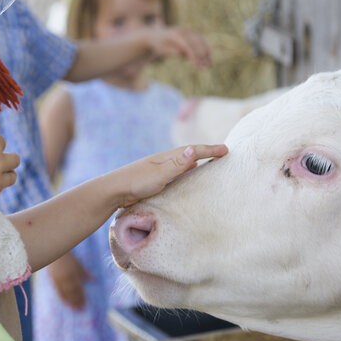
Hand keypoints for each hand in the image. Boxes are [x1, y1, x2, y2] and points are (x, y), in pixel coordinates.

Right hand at [49, 252, 89, 309]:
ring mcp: (58, 280)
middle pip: (72, 292)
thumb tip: (94, 280)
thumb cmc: (69, 258)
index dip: (82, 296)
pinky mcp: (53, 280)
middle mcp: (65, 278)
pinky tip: (66, 303)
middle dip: (77, 301)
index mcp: (73, 273)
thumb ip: (85, 273)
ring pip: (64, 293)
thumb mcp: (79, 264)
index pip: (78, 288)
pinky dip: (62, 298)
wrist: (56, 254)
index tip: (85, 304)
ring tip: (74, 308)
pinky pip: (58, 291)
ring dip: (70, 302)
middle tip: (81, 309)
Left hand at [113, 144, 227, 208]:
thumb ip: (177, 163)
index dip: (211, 150)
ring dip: (198, 159)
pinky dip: (188, 169)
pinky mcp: (156, 178)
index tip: (227, 149)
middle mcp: (165, 160)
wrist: (114, 190)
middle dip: (207, 152)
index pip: (194, 150)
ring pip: (184, 161)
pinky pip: (179, 170)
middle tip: (222, 152)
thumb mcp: (159, 174)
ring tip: (210, 160)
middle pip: (190, 153)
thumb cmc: (136, 182)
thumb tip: (193, 149)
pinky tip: (190, 172)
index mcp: (168, 157)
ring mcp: (160, 169)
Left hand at [148, 27, 210, 67]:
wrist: (158, 35)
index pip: (187, 45)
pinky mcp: (192, 33)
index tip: (197, 66)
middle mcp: (184, 31)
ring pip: (202, 41)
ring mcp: (189, 31)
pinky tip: (209, 59)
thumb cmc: (159, 44)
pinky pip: (202, 41)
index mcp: (175, 35)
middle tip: (205, 68)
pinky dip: (206, 49)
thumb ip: (170, 51)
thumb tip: (181, 54)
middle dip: (202, 56)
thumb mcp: (161, 49)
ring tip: (209, 65)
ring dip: (206, 53)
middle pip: (196, 43)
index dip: (193, 56)